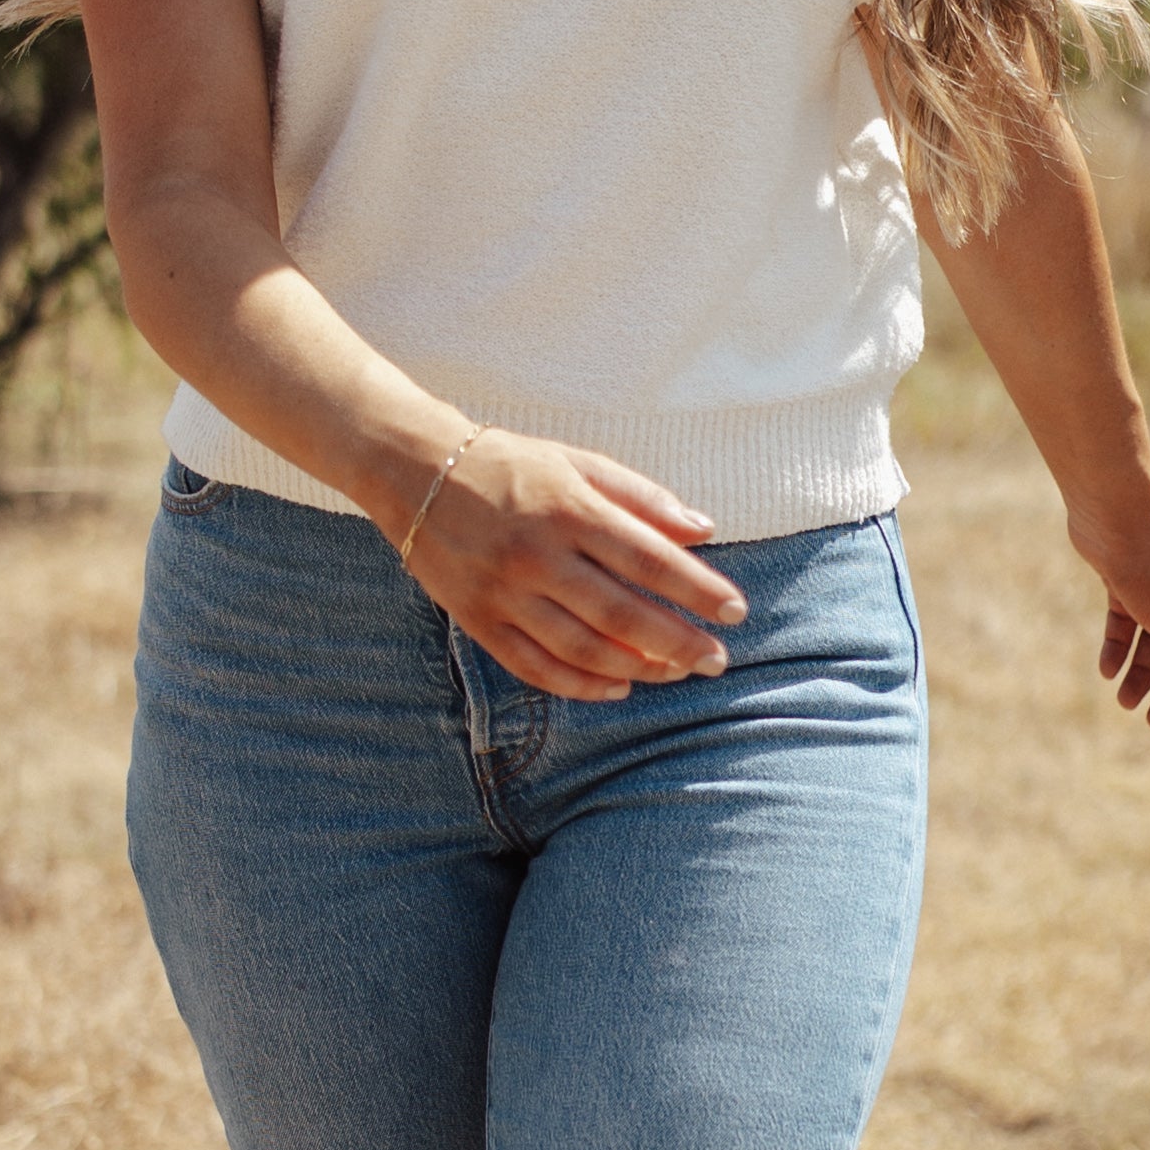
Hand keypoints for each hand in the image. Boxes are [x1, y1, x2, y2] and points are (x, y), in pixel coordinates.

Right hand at [401, 436, 745, 701]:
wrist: (413, 471)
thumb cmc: (510, 464)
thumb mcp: (578, 463)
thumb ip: (642, 497)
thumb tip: (704, 529)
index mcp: (568, 508)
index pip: (649, 558)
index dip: (697, 589)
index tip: (736, 611)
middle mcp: (536, 555)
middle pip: (621, 614)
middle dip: (678, 642)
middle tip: (717, 660)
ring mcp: (503, 593)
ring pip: (581, 649)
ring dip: (638, 668)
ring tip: (675, 671)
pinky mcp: (477, 619)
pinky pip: (535, 666)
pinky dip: (581, 684)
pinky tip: (619, 685)